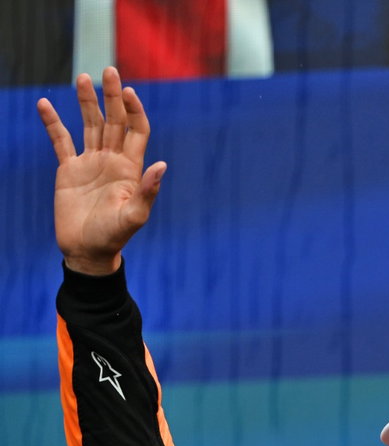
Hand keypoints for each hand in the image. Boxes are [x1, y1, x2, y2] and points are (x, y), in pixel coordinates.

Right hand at [37, 67, 165, 275]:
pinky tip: (45, 104)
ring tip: (83, 78)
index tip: (128, 92)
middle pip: (114, 121)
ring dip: (86, 102)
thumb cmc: (113, 237)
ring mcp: (90, 163)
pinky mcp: (69, 170)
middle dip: (111, 96)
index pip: (136, 131)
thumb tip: (162, 164)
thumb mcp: (134, 217)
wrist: (87, 251)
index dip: (134, 111)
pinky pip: (60, 141)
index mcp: (130, 168)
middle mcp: (112, 160)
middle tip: (108, 70)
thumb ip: (148, 191)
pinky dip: (53, 123)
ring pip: (89, 125)